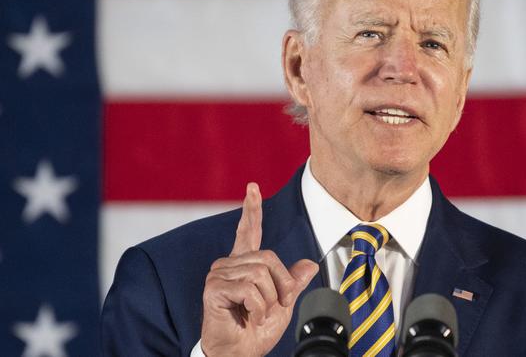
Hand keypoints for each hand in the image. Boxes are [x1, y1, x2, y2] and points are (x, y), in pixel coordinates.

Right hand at [201, 182, 318, 356]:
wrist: (240, 352)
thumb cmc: (256, 330)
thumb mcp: (283, 303)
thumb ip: (293, 282)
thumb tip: (309, 265)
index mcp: (244, 264)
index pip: (248, 231)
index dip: (252, 209)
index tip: (252, 187)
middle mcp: (229, 264)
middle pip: (269, 258)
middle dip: (281, 285)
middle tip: (276, 307)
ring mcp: (219, 274)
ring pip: (260, 273)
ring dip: (269, 299)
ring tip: (258, 314)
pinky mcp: (214, 288)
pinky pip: (249, 288)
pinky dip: (258, 307)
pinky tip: (249, 317)